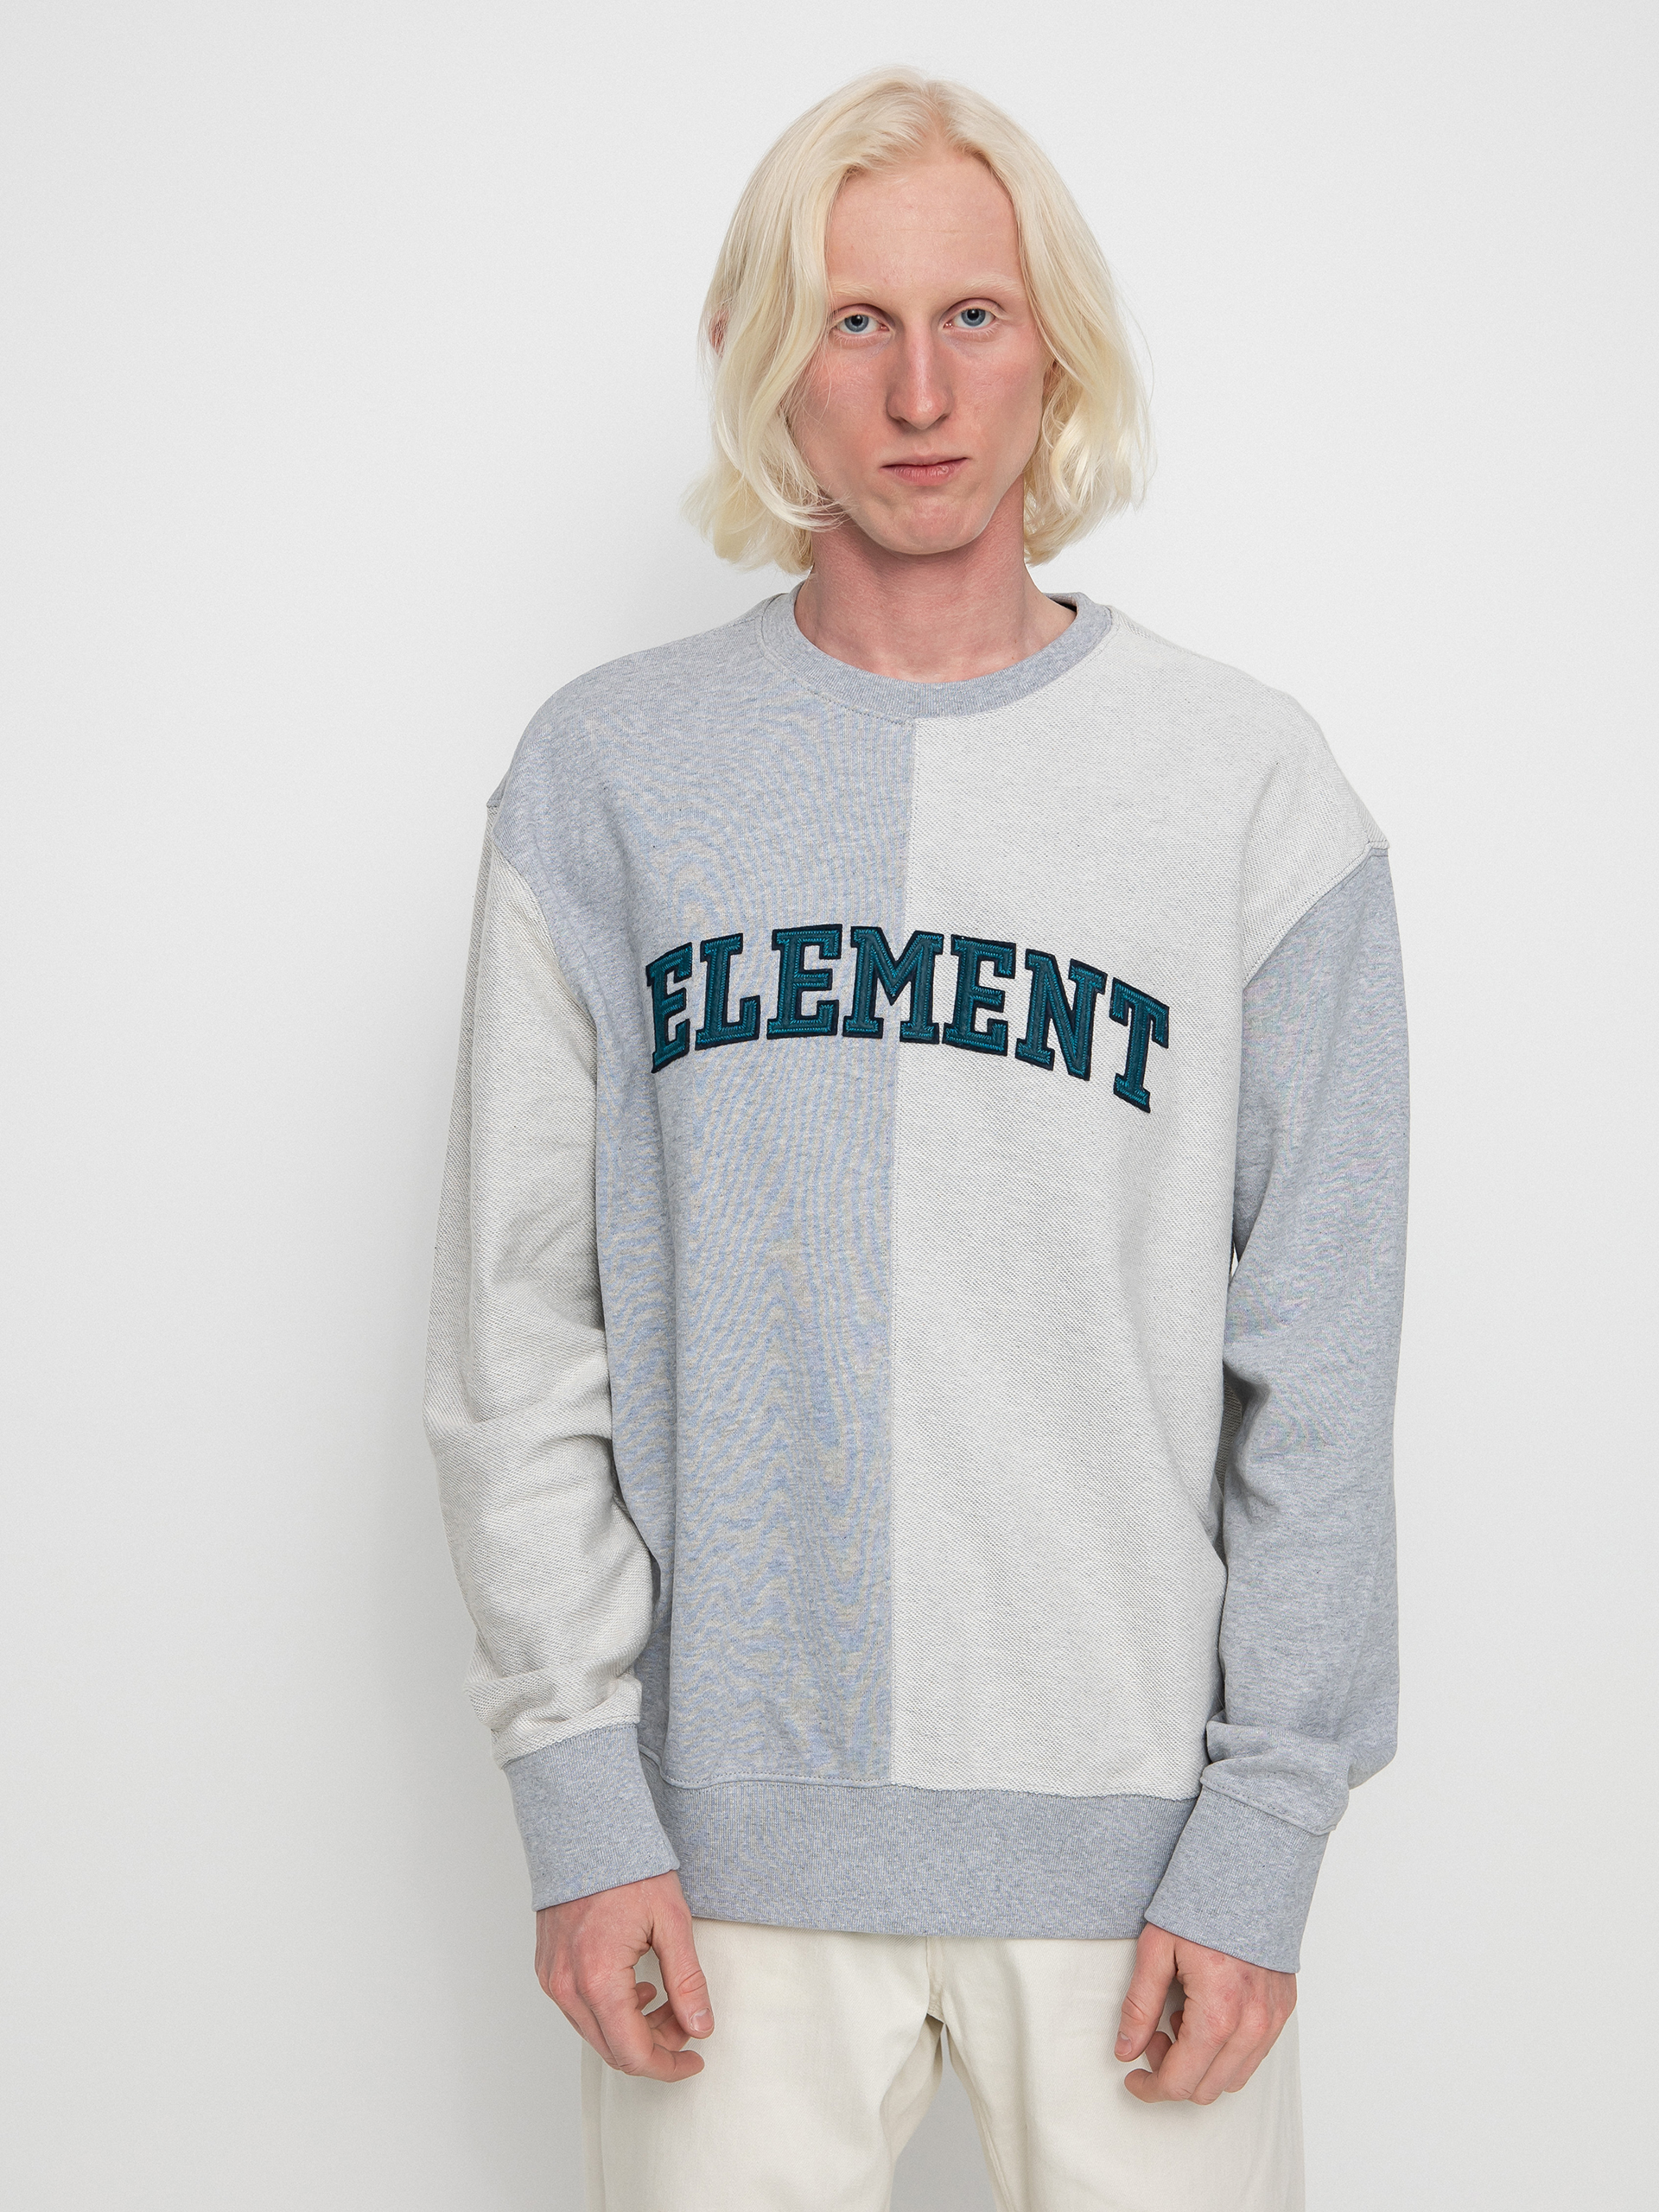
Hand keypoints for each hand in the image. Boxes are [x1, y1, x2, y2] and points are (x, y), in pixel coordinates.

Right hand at [535, 1870, 713, 2080]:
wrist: (585, 1830)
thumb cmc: (628, 1868)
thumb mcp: (672, 1921)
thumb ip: (687, 1980)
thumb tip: (701, 2027)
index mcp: (599, 1979)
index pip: (634, 2053)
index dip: (669, 2066)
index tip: (695, 2059)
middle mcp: (567, 1986)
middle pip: (613, 2050)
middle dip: (656, 2047)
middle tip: (686, 2023)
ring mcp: (552, 1979)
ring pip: (595, 2034)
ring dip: (633, 2031)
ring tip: (664, 2000)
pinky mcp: (547, 1969)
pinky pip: (579, 2011)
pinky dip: (610, 2013)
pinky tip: (636, 1988)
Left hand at [1114, 1922, 1294, 2104]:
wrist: (1249, 1876)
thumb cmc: (1201, 1907)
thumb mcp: (1156, 1950)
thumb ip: (1139, 2005)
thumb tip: (1125, 2050)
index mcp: (1217, 2015)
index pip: (1180, 2082)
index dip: (1149, 2088)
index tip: (1131, 2077)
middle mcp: (1252, 2027)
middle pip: (1206, 2089)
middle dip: (1173, 2073)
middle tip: (1154, 2034)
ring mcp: (1273, 2022)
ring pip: (1233, 2079)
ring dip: (1201, 2064)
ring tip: (1181, 2018)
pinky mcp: (1283, 2012)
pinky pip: (1253, 2055)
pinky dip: (1226, 2050)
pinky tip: (1208, 2013)